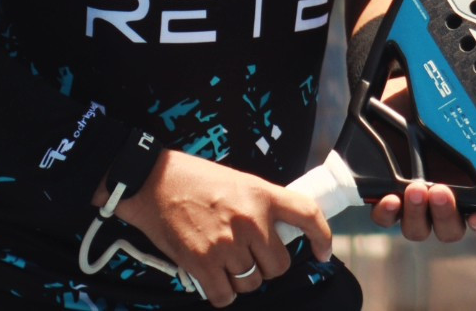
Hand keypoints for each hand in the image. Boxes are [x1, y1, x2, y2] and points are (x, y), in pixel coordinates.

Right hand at [108, 150, 331, 307]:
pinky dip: (221, 292)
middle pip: (278, 266)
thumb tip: (276, 234)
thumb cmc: (194, 179)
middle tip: (248, 253)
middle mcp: (249, 219)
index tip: (323, 252)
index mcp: (260, 194)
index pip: (307, 214)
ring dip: (241, 278)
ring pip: (252, 283)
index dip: (322, 237)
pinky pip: (226, 296)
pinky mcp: (203, 263)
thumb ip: (259, 206)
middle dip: (266, 265)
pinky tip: (211, 274)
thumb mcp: (237, 181)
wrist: (153, 181)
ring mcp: (227, 243)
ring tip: (223, 258)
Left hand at [367, 76, 475, 241]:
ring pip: (419, 228)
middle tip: (440, 191)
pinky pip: (386, 218)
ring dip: (417, 214)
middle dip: (446, 214)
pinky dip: (387, 213)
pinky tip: (389, 199)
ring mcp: (412, 202)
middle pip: (449, 229)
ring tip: (413, 190)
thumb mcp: (445, 113)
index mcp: (464, 187)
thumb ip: (462, 121)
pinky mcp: (384, 196)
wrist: (390, 102)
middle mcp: (440, 201)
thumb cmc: (424, 107)